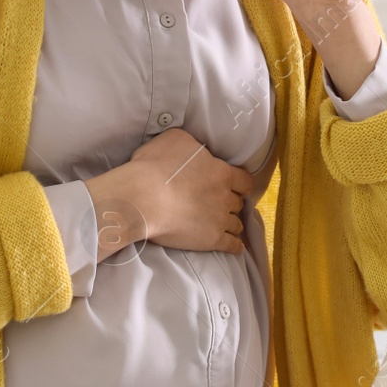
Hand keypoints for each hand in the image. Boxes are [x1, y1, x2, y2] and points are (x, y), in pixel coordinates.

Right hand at [85, 128, 252, 257]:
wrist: (142, 197)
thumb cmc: (155, 165)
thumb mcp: (176, 139)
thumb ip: (193, 144)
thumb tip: (197, 149)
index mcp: (221, 172)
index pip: (244, 180)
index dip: (240, 183)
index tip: (236, 186)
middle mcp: (225, 196)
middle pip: (238, 202)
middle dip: (231, 203)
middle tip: (223, 204)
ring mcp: (219, 219)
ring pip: (236, 224)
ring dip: (233, 224)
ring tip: (228, 226)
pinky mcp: (211, 240)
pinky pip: (232, 245)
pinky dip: (235, 246)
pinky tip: (235, 247)